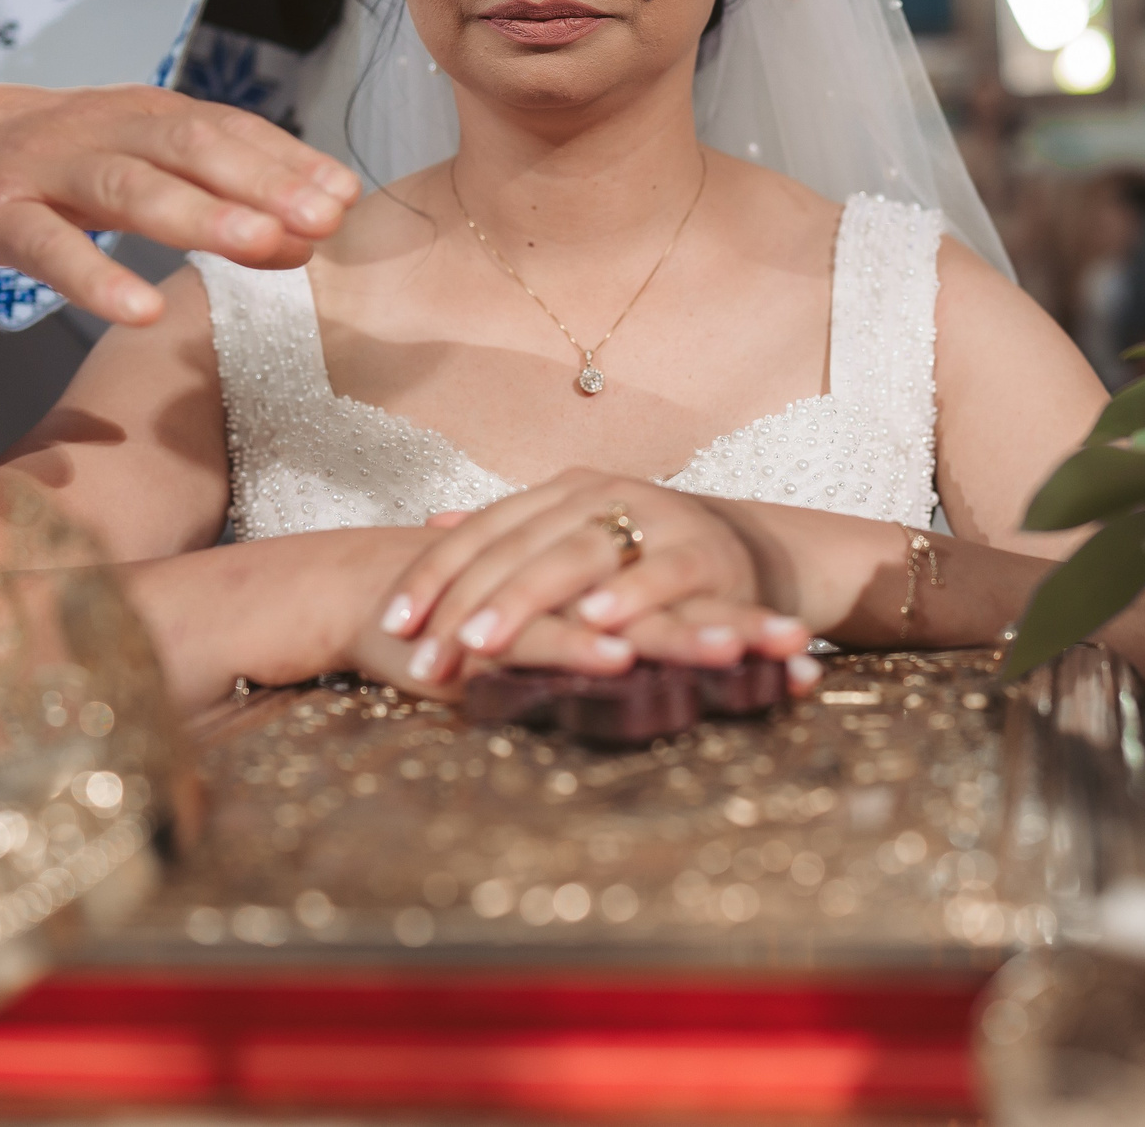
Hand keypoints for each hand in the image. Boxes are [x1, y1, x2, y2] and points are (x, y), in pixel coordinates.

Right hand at [0, 44, 359, 324]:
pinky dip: (95, 278)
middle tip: (326, 218)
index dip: (288, 161)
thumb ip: (207, 197)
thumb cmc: (32, 165)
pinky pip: (47, 248)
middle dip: (265, 182)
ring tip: (262, 249)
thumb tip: (304, 233)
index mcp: (140, 116)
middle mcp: (100, 130)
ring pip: (130, 189)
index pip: (228, 130)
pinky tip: (140, 310)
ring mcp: (42, 170)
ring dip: (201, 217)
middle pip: (193, 148)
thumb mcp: (124, 168)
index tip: (347, 196)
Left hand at [375, 471, 808, 688]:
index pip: (483, 531)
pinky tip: (592, 625)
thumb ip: (508, 532)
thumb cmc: (646, 555)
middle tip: (423, 653)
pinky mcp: (702, 552)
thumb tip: (431, 523)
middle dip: (465, 603)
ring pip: (575, 555)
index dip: (434, 576)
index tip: (392, 625)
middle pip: (518, 547)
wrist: (752, 551)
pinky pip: (659, 574)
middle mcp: (601, 495)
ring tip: (481, 642)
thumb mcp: (572, 535)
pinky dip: (627, 597)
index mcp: (563, 491)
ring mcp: (653, 518)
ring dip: (526, 600)